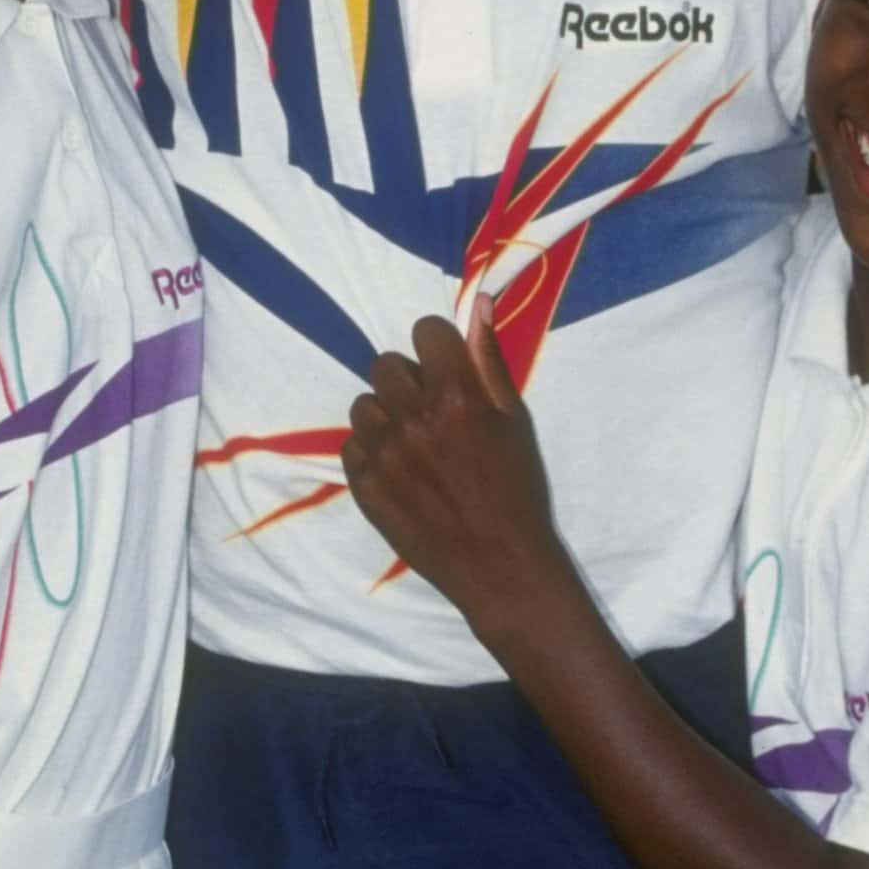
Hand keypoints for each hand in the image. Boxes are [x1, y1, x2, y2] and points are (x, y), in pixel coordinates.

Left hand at [341, 297, 564, 635]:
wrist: (499, 566)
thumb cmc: (516, 489)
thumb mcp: (514, 420)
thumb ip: (488, 359)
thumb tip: (480, 302)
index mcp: (455, 396)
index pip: (424, 332)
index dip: (438, 348)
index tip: (448, 371)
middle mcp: (412, 418)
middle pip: (386, 365)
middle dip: (409, 380)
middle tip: (432, 413)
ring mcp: (384, 454)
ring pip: (364, 404)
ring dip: (387, 416)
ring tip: (415, 445)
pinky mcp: (365, 486)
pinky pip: (352, 446)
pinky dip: (372, 453)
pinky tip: (401, 472)